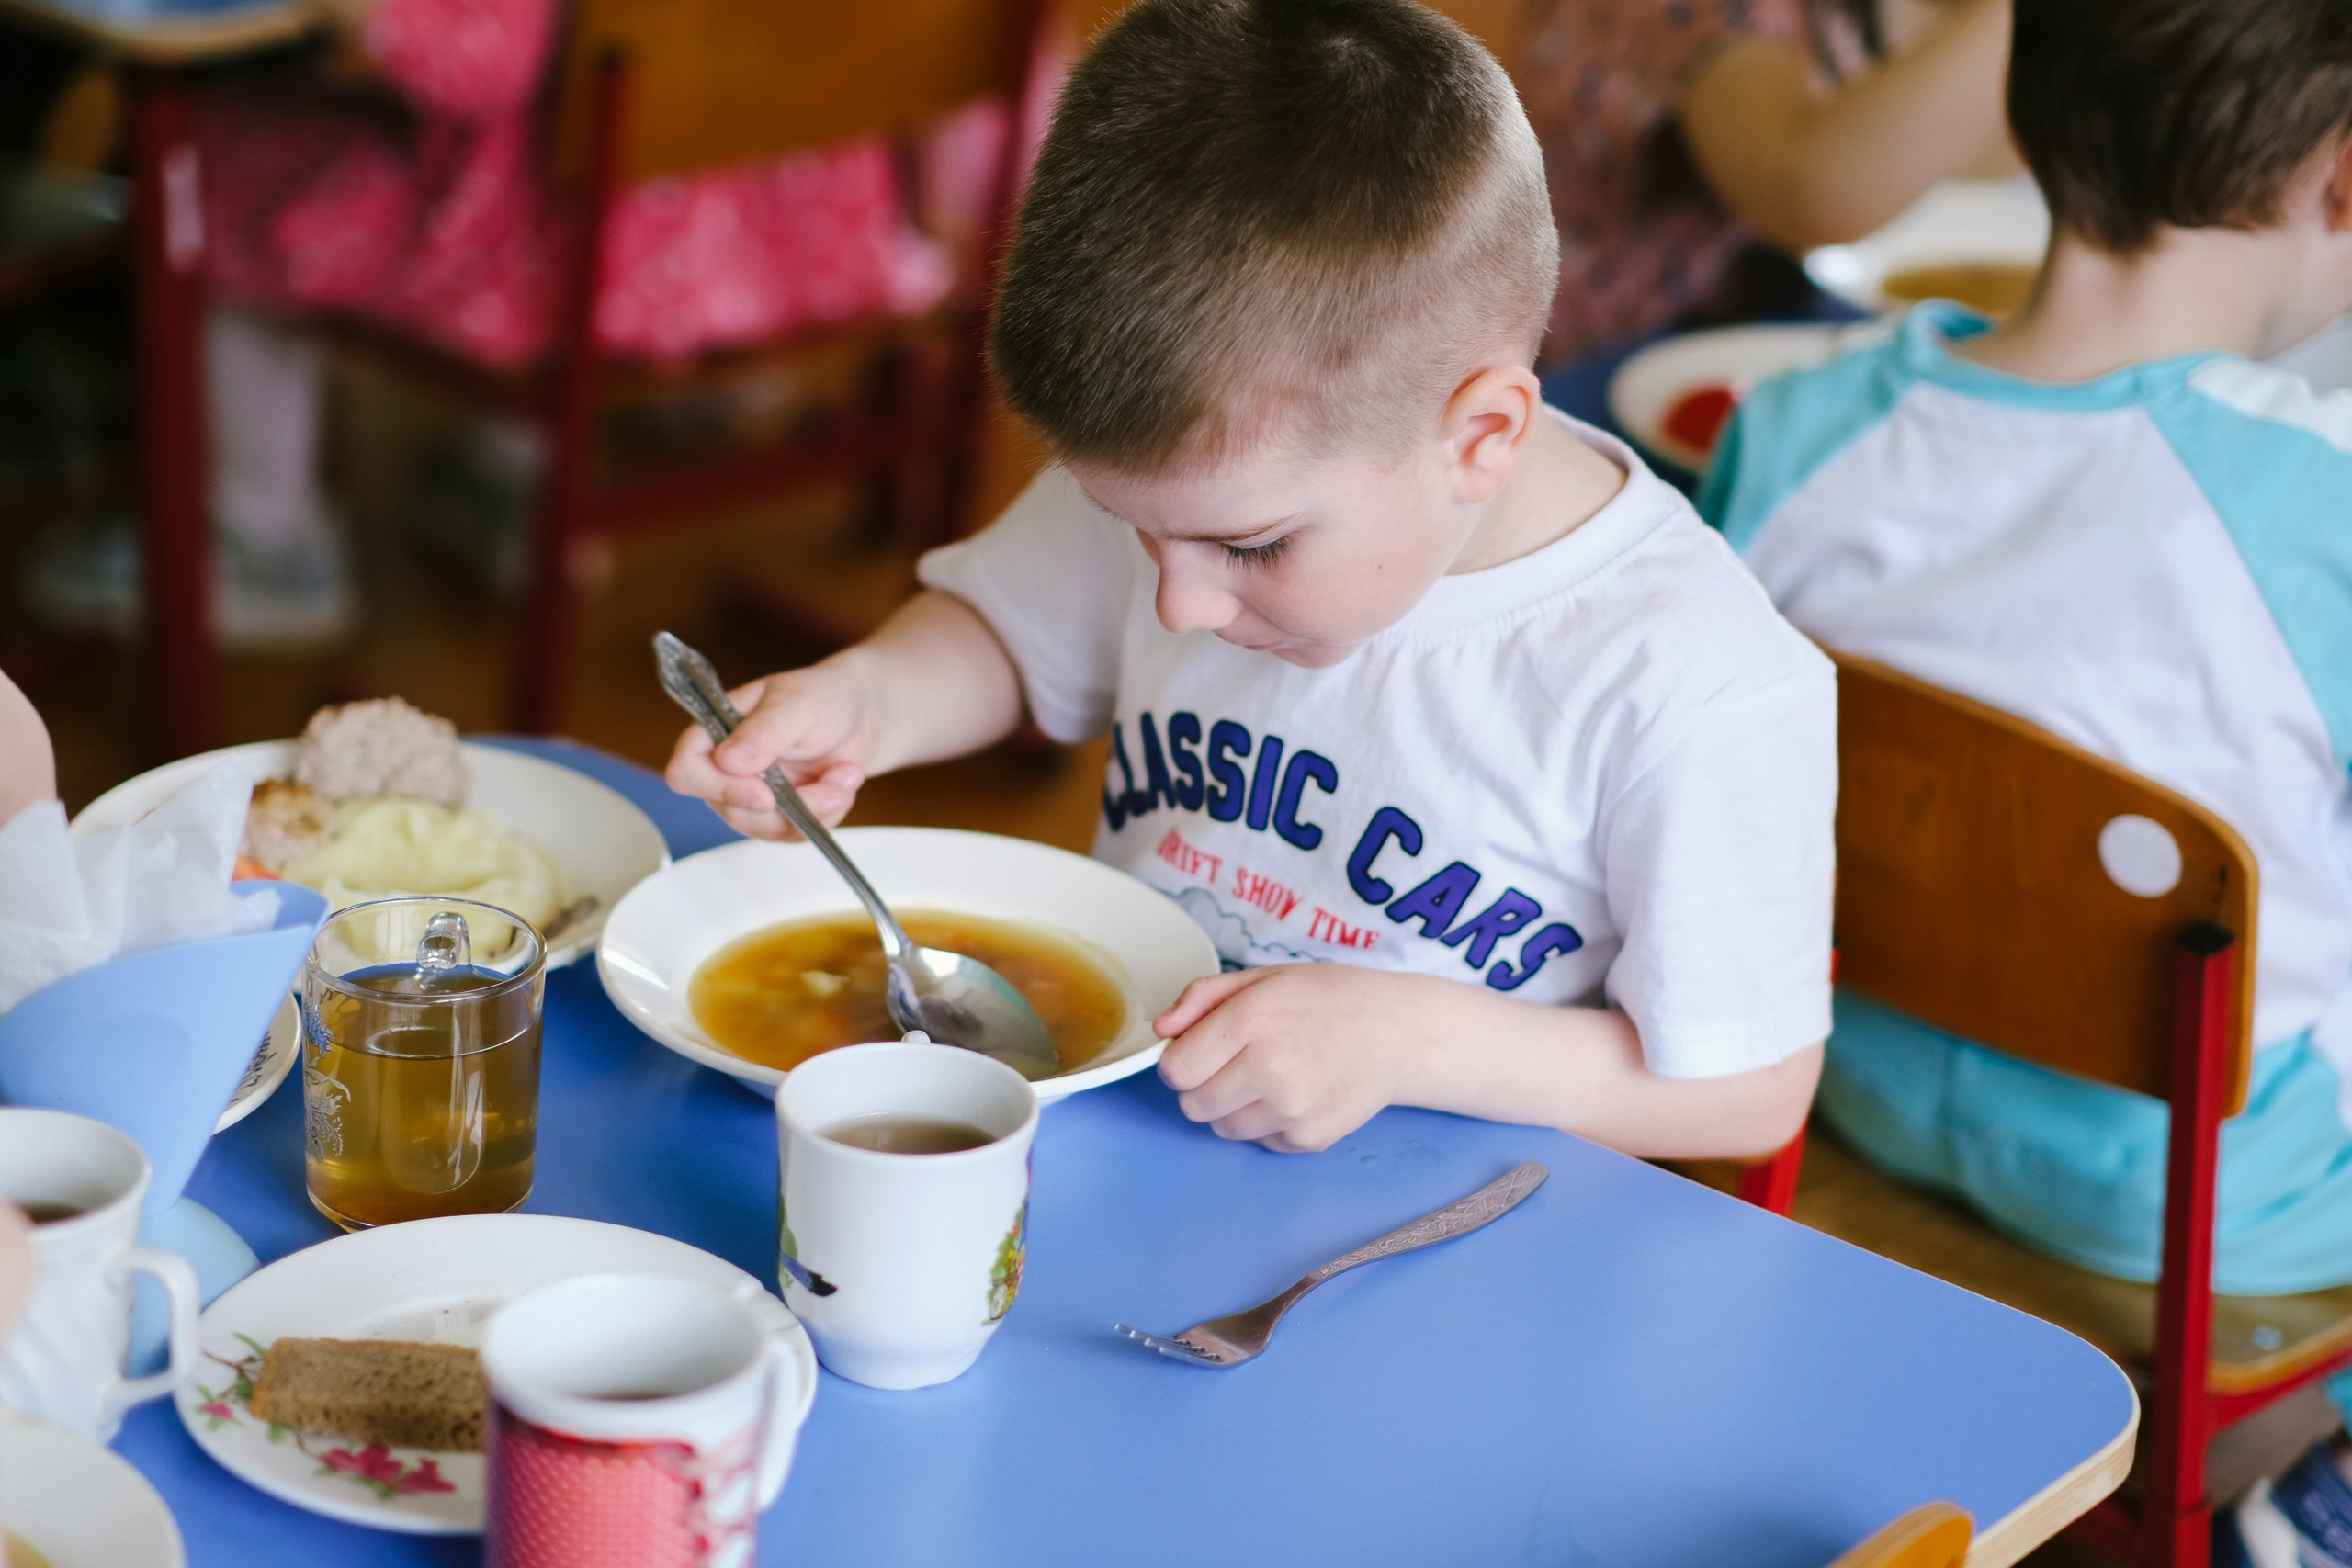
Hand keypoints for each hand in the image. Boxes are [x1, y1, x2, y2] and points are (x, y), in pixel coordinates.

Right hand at [664, 661, 878, 840]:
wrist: (860, 714)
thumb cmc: (822, 696)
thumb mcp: (797, 703)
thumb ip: (764, 731)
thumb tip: (728, 760)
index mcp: (714, 732)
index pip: (687, 773)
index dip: (718, 789)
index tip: (764, 794)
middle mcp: (724, 769)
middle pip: (732, 812)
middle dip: (788, 806)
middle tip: (833, 785)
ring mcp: (751, 795)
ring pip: (767, 830)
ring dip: (815, 810)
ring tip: (846, 776)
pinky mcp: (778, 815)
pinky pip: (794, 834)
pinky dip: (827, 815)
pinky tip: (843, 784)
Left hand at [1153, 964, 1440, 1152]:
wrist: (1399, 1033)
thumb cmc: (1328, 999)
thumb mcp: (1264, 978)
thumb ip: (1203, 998)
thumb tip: (1162, 1030)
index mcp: (1251, 1021)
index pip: (1175, 1070)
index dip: (1181, 1060)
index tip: (1201, 1050)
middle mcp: (1269, 1070)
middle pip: (1192, 1105)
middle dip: (1203, 1085)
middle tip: (1236, 1063)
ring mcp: (1291, 1110)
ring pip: (1221, 1128)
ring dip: (1232, 1107)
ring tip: (1269, 1077)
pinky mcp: (1308, 1140)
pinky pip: (1260, 1141)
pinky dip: (1267, 1122)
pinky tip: (1297, 1092)